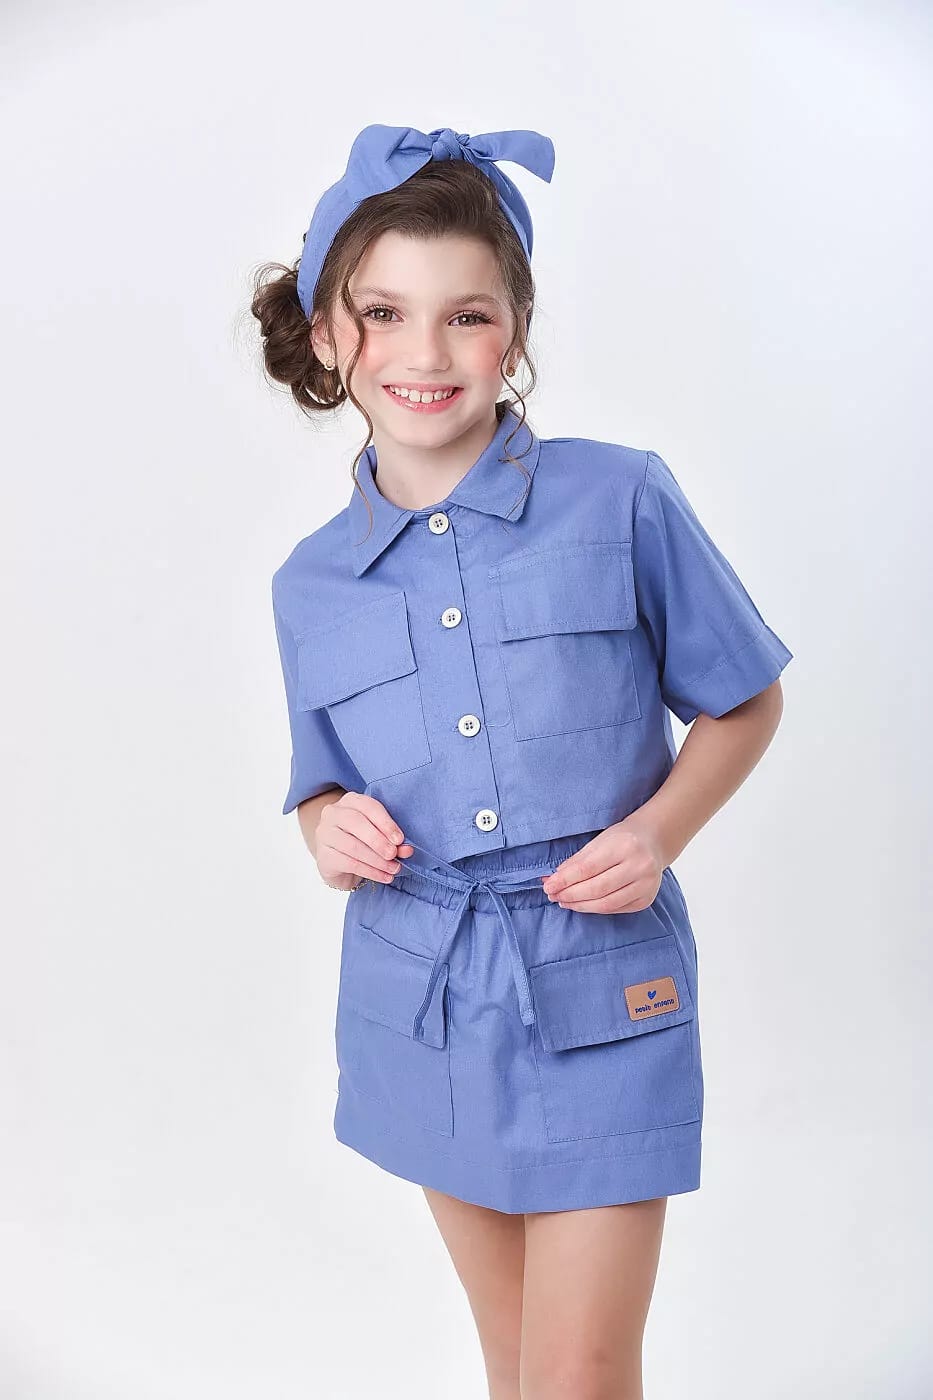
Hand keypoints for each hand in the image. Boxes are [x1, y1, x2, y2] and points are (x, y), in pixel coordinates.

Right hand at [314, 792, 413, 891]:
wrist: (340, 862)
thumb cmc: (363, 842)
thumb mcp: (380, 836)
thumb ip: (393, 840)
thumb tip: (407, 850)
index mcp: (350, 801)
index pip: (368, 807)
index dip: (385, 823)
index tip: (399, 839)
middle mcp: (333, 813)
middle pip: (356, 823)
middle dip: (378, 840)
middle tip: (394, 854)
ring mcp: (324, 834)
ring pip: (352, 846)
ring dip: (377, 860)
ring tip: (393, 869)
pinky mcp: (323, 855)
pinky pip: (348, 863)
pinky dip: (369, 871)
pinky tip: (383, 877)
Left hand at [540, 814, 667, 913]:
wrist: (654, 841)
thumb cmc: (622, 838)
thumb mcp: (599, 841)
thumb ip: (577, 861)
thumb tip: (553, 880)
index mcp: (625, 846)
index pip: (588, 868)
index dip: (565, 880)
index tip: (548, 886)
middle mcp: (639, 866)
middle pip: (596, 889)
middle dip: (570, 895)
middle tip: (553, 895)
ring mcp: (646, 885)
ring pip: (606, 904)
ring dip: (580, 905)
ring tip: (564, 902)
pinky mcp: (646, 899)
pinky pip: (616, 909)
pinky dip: (596, 908)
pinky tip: (583, 904)